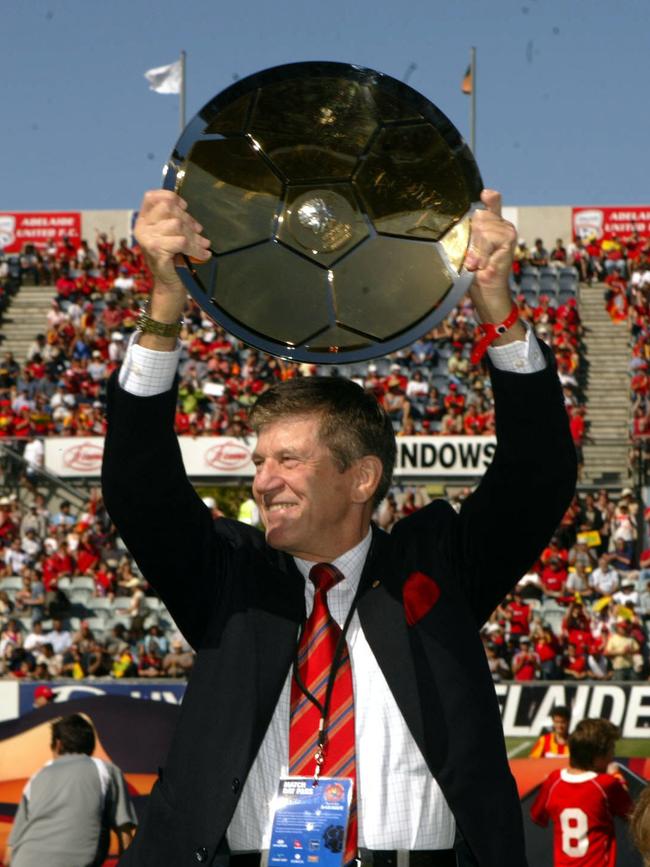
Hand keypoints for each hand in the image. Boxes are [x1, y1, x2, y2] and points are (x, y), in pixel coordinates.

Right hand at [134, 189, 211, 323]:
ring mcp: (147, 239)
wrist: (170, 284)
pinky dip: (196, 248)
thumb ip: (174, 219)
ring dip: (194, 236)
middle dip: (188, 220)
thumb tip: (185, 207)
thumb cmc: (173, 257)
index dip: (170, 197)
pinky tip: (204, 254)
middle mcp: (141, 227)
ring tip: (203, 245)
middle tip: (199, 232)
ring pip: (177, 225)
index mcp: (143, 220)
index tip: (184, 207)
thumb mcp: (171, 234)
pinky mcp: (156, 251)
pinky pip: (181, 241)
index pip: (151, 197)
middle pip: (168, 209)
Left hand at [466, 189, 524, 341]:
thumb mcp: (466, 247)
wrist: (485, 292)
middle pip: (479, 216)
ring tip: (477, 262)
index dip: (489, 198)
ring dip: (475, 248)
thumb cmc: (473, 272)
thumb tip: (466, 217)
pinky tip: (481, 263)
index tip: (486, 194)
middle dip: (470, 238)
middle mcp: (502, 224)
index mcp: (492, 224)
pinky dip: (480, 252)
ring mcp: (508, 231)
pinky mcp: (509, 240)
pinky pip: (487, 236)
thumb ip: (468, 230)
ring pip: (482, 226)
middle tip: (473, 257)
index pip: (492, 201)